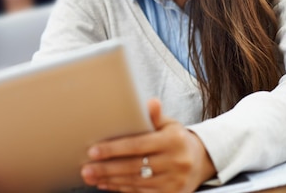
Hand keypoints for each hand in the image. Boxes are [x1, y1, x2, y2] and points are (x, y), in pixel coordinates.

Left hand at [81, 99, 215, 191]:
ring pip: (136, 182)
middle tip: (86, 169)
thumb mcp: (168, 124)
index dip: (114, 149)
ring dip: (110, 180)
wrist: (199, 161)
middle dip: (107, 168)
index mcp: (173, 140)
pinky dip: (121, 189)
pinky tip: (106, 184)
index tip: (93, 151)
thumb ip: (155, 116)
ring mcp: (175, 181)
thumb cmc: (175, 138)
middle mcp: (176, 162)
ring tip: (91, 176)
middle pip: (134, 167)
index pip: (138, 145)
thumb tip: (151, 101)